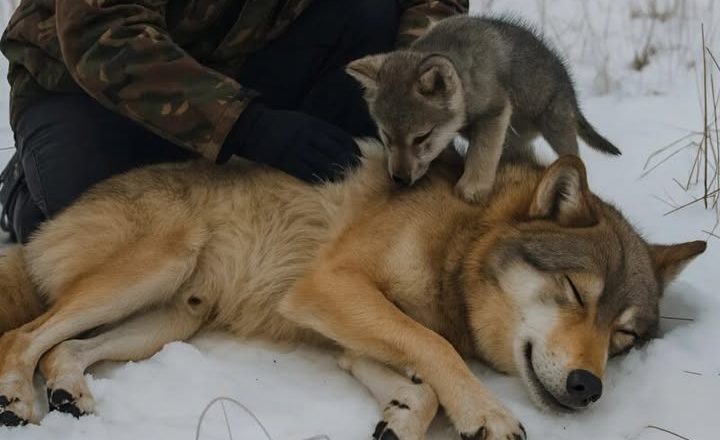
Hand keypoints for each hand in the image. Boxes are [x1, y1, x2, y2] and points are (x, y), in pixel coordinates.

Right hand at [221, 103, 360, 181]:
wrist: (253, 127)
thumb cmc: (280, 124)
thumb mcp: (302, 120)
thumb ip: (319, 129)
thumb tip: (338, 141)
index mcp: (312, 123)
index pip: (338, 135)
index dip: (351, 146)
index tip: (359, 155)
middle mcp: (307, 135)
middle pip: (333, 150)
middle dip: (346, 160)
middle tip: (355, 169)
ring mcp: (296, 148)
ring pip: (321, 162)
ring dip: (334, 171)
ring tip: (343, 177)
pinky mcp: (285, 160)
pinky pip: (304, 171)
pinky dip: (316, 177)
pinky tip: (323, 181)